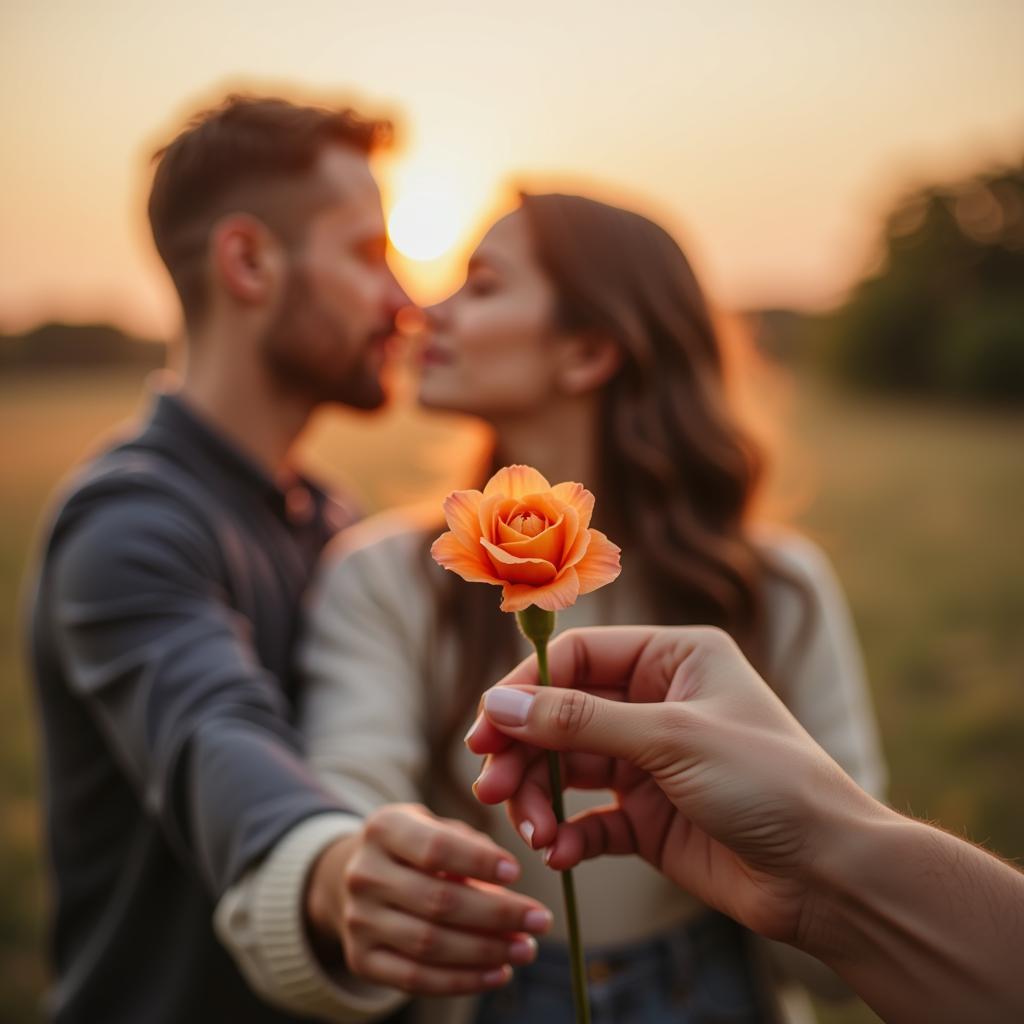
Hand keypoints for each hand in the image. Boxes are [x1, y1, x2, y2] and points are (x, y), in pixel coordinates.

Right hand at [305, 803, 551, 994]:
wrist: (362, 877)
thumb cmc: (418, 848)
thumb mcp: (438, 827)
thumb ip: (472, 846)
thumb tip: (509, 882)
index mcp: (384, 828)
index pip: (436, 848)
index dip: (479, 862)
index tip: (517, 873)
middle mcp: (364, 874)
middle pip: (438, 901)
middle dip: (498, 915)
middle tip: (540, 921)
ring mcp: (359, 921)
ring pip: (430, 944)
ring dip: (487, 951)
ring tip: (526, 949)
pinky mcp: (362, 960)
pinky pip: (416, 980)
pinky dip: (463, 981)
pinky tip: (498, 973)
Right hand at [466, 626, 879, 945]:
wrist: (828, 875)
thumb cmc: (766, 781)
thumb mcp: (670, 738)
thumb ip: (579, 722)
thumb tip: (499, 705)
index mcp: (673, 658)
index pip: (578, 659)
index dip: (526, 689)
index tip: (486, 727)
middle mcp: (656, 702)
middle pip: (562, 715)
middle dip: (523, 751)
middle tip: (490, 787)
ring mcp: (650, 761)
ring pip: (567, 769)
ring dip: (539, 798)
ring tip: (531, 831)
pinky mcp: (647, 816)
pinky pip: (589, 818)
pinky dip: (569, 834)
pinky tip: (561, 853)